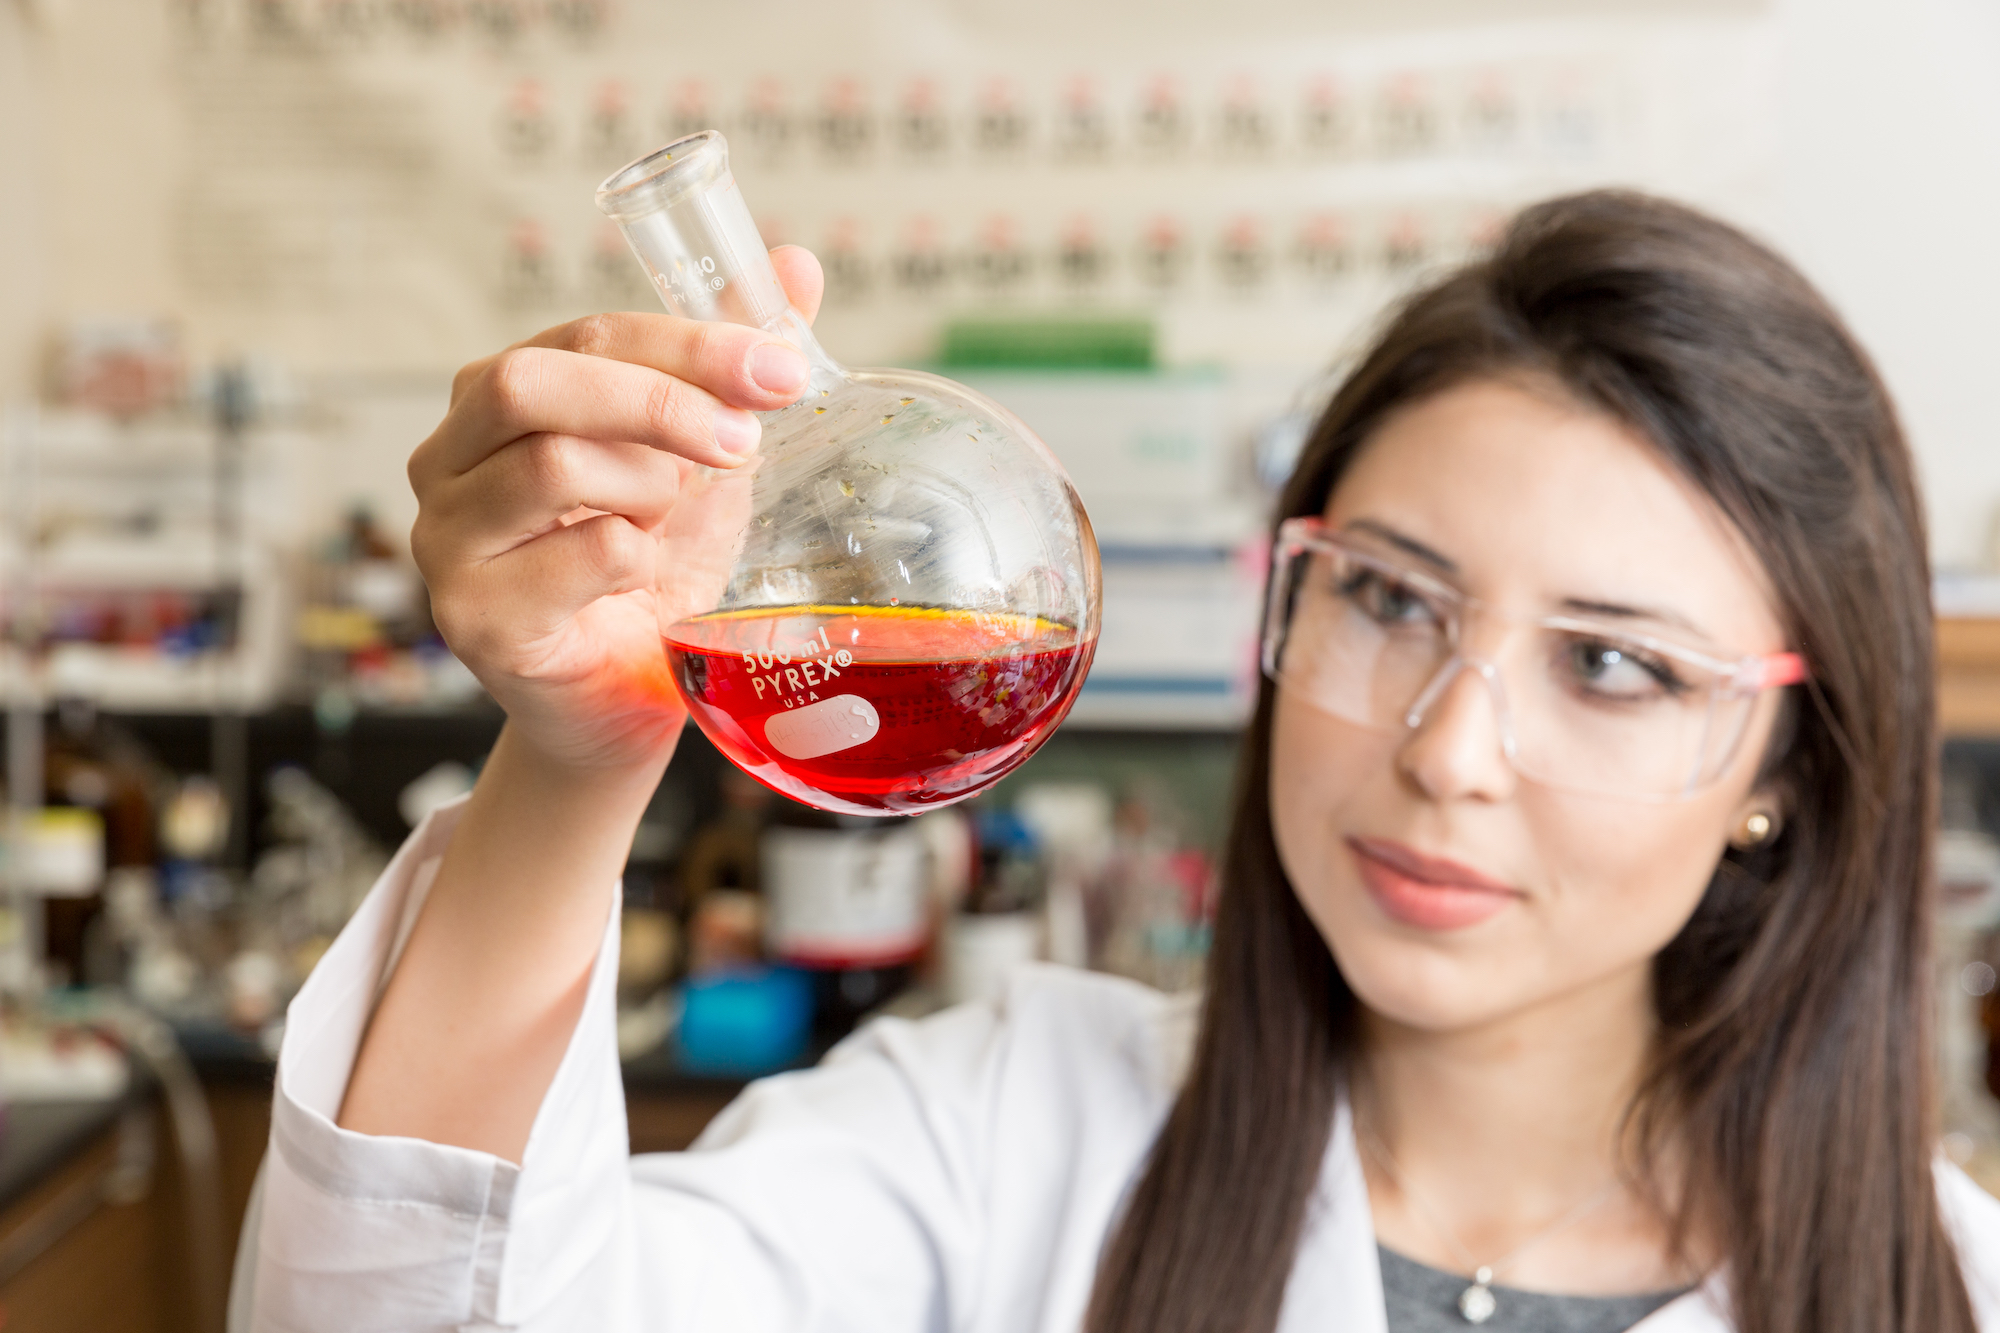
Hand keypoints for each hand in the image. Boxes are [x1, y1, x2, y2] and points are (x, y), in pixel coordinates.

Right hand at [409, 247, 824, 775]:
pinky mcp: (472, 616)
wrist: (626, 701)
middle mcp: (447, 457)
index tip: (780, 370)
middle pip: (531, 381)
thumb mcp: (704, 460)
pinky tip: (643, 580)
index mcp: (495, 397)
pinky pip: (575, 556)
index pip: (585, 334)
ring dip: (647, 490)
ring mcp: (445, 538)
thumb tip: (796, 263)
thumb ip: (734, 367)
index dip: (688, 343)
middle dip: (657, 401)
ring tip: (670, 526)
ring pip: (551, 465)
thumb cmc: (651, 573)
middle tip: (743, 442)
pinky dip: (635, 561)